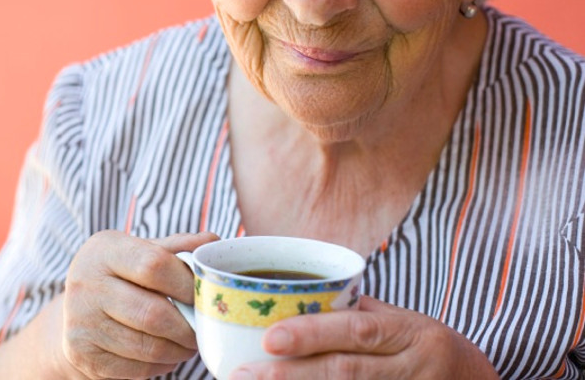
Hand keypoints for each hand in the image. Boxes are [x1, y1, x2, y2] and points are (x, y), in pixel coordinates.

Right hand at [58, 230, 217, 378]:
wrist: (74, 312)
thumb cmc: (118, 275)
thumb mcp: (139, 251)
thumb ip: (175, 247)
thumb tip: (213, 241)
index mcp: (104, 250)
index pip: (154, 265)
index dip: (186, 284)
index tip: (203, 295)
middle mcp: (86, 284)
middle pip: (153, 313)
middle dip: (188, 326)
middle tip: (203, 328)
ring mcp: (81, 322)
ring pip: (148, 346)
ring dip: (179, 349)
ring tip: (189, 342)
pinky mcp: (83, 355)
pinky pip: (137, 369)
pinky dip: (161, 364)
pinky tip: (166, 353)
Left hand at [230, 296, 497, 379]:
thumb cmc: (430, 348)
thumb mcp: (406, 323)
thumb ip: (358, 315)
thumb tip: (295, 300)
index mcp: (411, 333)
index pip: (357, 331)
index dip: (312, 335)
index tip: (268, 338)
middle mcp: (414, 369)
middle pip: (345, 373)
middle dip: (290, 375)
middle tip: (241, 374)